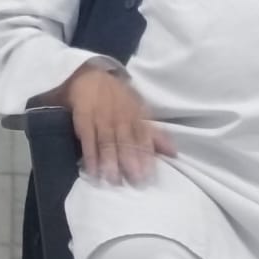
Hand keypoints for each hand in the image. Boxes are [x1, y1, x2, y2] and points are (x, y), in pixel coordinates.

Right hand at [55, 63, 175, 184]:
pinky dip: (90, 155)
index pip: (143, 136)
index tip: (149, 176)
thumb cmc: (118, 98)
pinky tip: (93, 171)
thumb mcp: (139, 110)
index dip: (146, 156)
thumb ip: (155, 133)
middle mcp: (120, 115)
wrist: (89, 75)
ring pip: (107, 141)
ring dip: (110, 161)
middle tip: (135, 182)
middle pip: (126, 140)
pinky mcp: (84, 119)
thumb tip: (174, 153)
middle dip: (130, 161)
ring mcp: (101, 116)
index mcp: (136, 114)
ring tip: (114, 181)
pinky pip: (87, 139)